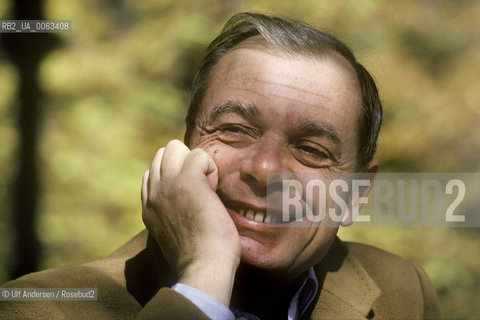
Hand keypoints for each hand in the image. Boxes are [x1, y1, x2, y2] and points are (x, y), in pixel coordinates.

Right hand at [141, 140, 240, 305]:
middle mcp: (153, 194)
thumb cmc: (199, 258)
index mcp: (149, 207)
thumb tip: (187, 205)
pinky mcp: (187, 182)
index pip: (152, 173)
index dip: (175, 177)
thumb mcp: (173, 235)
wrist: (204, 268)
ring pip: (174, 147)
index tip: (191, 198)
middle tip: (201, 190)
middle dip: (184, 164)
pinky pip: (198, 155)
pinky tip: (213, 190)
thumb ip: (171, 214)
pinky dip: (210, 168)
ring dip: (195, 162)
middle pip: (162, 155)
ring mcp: (167, 186)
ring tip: (207, 188)